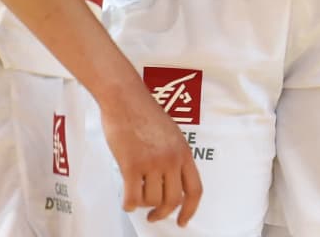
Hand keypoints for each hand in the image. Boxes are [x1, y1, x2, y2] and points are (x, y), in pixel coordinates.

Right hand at [101, 81, 202, 226]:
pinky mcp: (131, 165)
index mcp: (183, 152)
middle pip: (173, 200)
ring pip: (151, 200)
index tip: (182, 221)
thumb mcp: (171, 134)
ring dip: (143, 204)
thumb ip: (174, 156)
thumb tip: (172, 181)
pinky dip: (128, 205)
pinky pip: (132, 198)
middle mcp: (171, 160)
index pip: (194, 190)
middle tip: (153, 216)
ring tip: (136, 195)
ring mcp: (152, 163)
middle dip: (162, 213)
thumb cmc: (144, 113)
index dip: (190, 210)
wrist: (125, 98)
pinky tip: (126, 201)